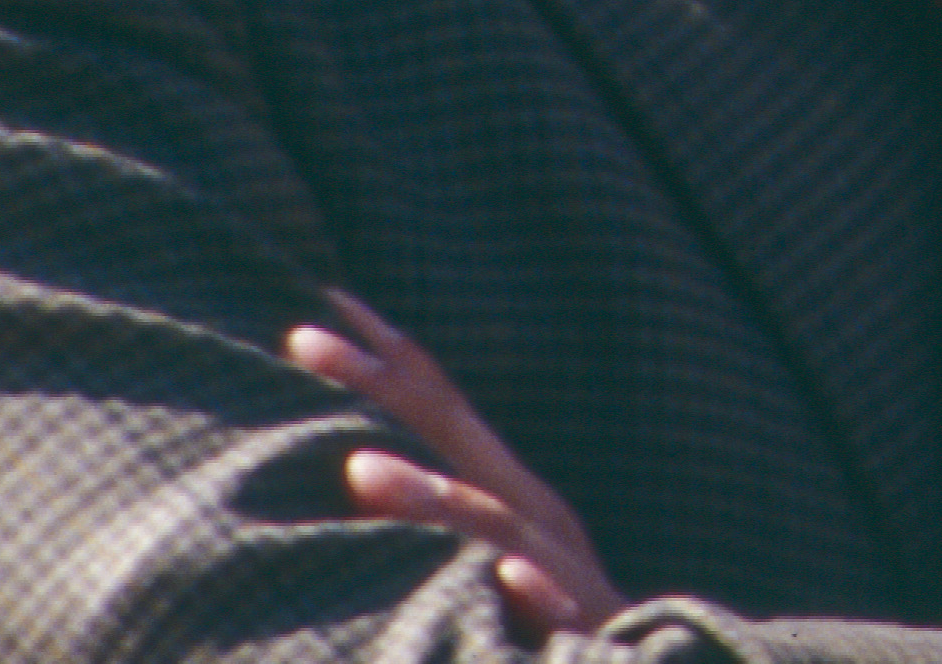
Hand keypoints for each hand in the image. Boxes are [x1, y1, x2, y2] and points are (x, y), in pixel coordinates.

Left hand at [288, 286, 632, 636]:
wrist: (641, 658)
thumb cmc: (544, 613)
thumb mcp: (489, 550)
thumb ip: (435, 510)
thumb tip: (352, 469)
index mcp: (503, 486)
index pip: (432, 406)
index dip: (377, 356)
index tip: (312, 313)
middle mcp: (528, 506)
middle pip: (446, 432)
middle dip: (374, 382)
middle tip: (300, 338)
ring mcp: (554, 560)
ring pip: (490, 520)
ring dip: (429, 495)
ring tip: (360, 471)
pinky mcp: (582, 619)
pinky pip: (556, 599)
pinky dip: (535, 586)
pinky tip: (510, 574)